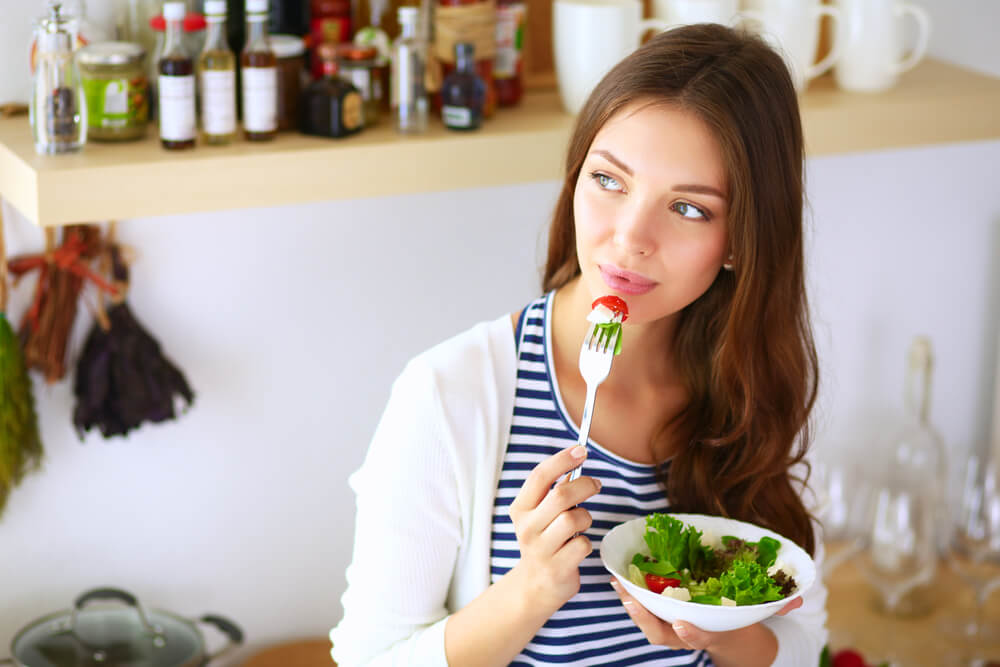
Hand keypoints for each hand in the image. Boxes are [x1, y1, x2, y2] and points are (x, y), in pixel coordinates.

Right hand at [508, 445, 601, 611]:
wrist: (535, 586)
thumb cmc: (544, 541)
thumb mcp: (541, 515)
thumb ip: (554, 491)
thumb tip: (576, 461)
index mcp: (521, 509)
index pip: (540, 476)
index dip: (562, 459)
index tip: (582, 450)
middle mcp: (527, 527)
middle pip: (561, 495)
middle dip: (584, 485)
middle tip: (596, 484)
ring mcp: (540, 549)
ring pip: (573, 519)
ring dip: (586, 517)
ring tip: (582, 524)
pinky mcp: (556, 568)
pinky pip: (582, 544)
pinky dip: (585, 543)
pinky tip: (577, 548)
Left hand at [610, 578, 801, 650]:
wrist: (729, 639)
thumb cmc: (740, 620)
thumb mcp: (759, 614)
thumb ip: (777, 605)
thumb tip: (799, 596)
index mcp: (713, 634)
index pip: (701, 637)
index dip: (691, 633)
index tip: (682, 624)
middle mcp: (689, 634)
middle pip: (663, 635)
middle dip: (646, 620)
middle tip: (632, 601)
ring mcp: (673, 628)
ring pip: (649, 625)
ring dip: (632, 606)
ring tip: (618, 585)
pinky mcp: (662, 617)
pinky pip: (643, 610)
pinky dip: (630, 596)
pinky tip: (618, 577)